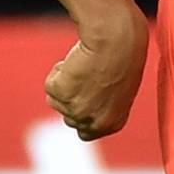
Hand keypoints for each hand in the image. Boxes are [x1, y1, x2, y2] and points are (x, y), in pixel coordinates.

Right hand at [44, 10, 148, 139]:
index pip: (86, 133)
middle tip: (86, 77)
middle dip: (71, 98)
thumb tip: (82, 105)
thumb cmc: (123, 57)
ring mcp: (75, 109)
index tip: (83, 99)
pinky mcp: (60, 93)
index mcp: (112, 124)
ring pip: (55, 100)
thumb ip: (103, 104)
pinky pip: (50, 84)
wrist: (116, 40)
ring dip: (65, 82)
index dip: (81, 114)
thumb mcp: (119, 89)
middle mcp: (93, 122)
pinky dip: (59, 71)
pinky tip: (76, 61)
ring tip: (85, 66)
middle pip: (68, 117)